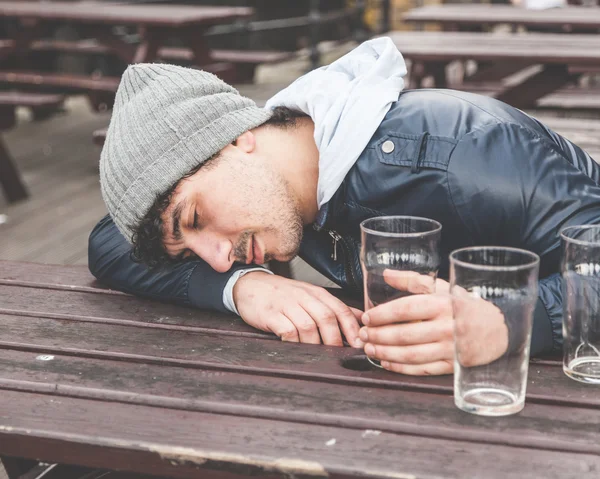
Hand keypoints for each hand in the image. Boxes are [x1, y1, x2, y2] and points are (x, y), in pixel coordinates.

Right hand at [233, 272, 362, 346]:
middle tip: (337, 355)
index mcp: (317, 293)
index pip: (340, 310)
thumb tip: (360, 319)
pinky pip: (288, 330)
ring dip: (315, 344)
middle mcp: (304, 297)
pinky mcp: (271, 314)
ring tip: (318, 356)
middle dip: (335, 340)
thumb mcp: (310, 295)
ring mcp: (287, 304)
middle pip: (326, 318)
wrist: (250, 285)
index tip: (358, 345)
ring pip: (308, 326)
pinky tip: (296, 348)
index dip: (352, 329)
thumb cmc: (283, 294)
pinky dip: (295, 343)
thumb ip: (334, 307)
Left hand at [359, 270, 507, 374]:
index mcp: (443, 304)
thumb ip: (412, 280)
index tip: (367, 318)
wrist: (501, 329)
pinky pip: (422, 370)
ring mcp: (451, 349)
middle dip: (378, 336)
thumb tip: (385, 274)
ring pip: (411, 355)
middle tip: (362, 335)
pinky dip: (401, 368)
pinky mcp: (454, 366)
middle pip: (404, 334)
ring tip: (369, 349)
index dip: (382, 314)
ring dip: (385, 353)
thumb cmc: (465, 305)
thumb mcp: (441, 288)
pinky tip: (386, 363)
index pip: (406, 309)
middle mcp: (447, 327)